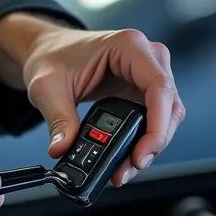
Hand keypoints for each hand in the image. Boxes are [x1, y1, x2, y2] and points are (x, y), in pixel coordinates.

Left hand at [0, 15, 185, 185]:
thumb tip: (62, 149)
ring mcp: (147, 73)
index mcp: (128, 46)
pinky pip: (153, 119)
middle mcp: (146, 56)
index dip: (158, 124)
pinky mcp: (142, 90)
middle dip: (153, 142)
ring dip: (149, 146)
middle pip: (169, 106)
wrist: (46, 49)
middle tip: (129, 167)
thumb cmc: (50, 56)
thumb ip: (58, 119)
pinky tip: (125, 158)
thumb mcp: (47, 87)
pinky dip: (142, 141)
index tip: (143, 152)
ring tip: (123, 169)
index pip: (159, 86)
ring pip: (166, 117)